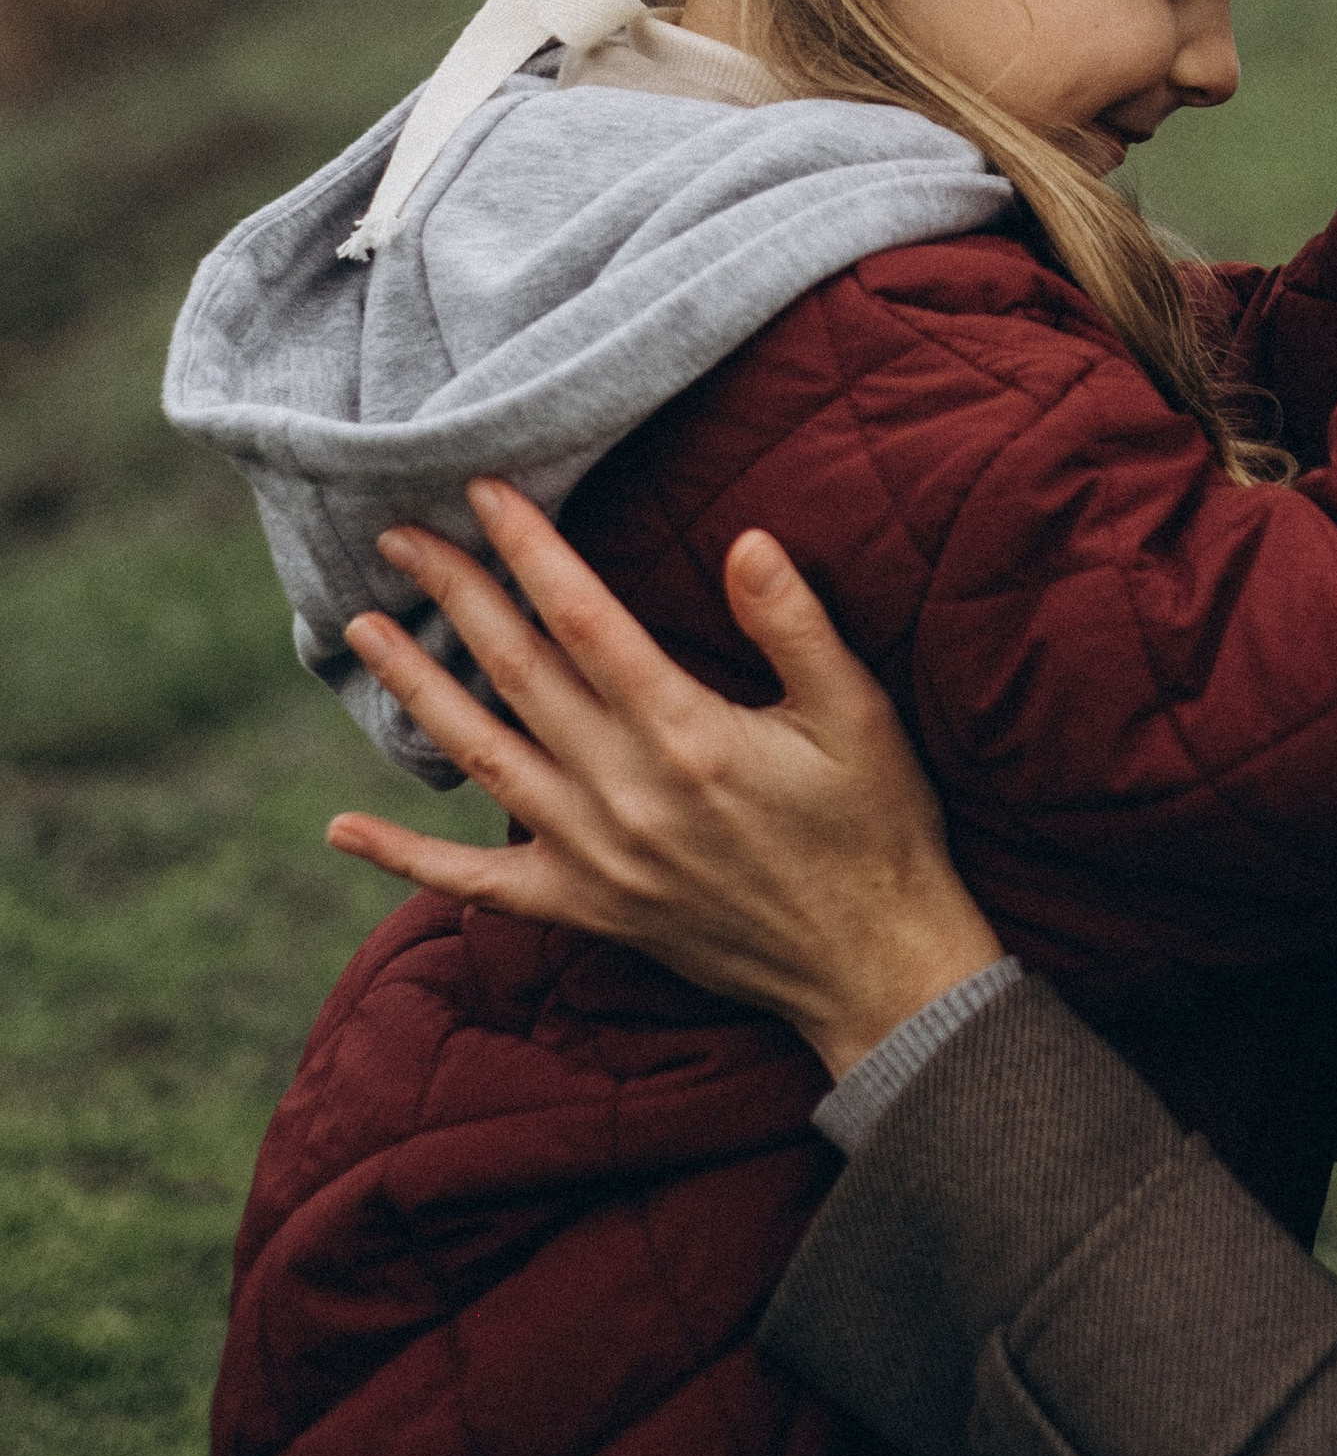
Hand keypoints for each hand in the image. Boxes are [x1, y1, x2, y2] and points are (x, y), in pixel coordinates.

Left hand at [325, 479, 1001, 1082]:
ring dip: (416, 688)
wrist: (871, 964)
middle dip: (455, 594)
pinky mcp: (586, 908)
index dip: (530, 549)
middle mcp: (625, 793)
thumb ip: (794, 624)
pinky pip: (476, 885)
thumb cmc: (874, 823)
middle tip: (398, 536)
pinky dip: (405, 858)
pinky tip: (343, 827)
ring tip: (363, 629)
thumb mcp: (858, 712)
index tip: (484, 491)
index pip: (584, 618)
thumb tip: (745, 540)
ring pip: (481, 757)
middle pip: (517, 672)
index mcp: (688, 733)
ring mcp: (596, 858)